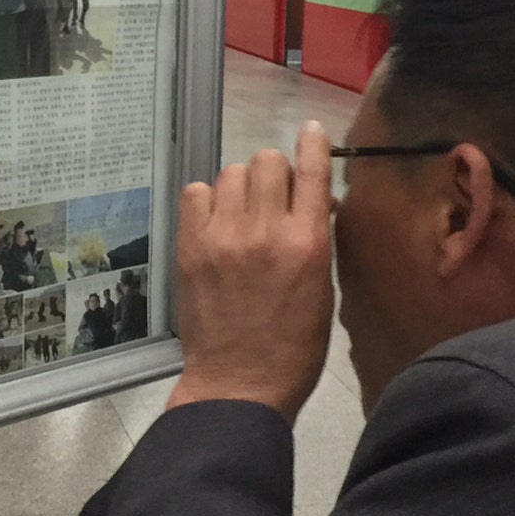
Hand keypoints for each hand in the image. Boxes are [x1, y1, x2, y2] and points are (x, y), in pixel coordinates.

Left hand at [168, 121, 334, 422]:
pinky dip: (207, 201)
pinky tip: (215, 223)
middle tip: (274, 200)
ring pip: (231, 172)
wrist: (239, 384)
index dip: (314, 143)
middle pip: (267, 161)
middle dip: (275, 174)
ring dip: (241, 187)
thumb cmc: (294, 347)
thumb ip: (317, 239)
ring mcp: (223, 237)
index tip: (312, 131)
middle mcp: (266, 231)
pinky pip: (196, 192)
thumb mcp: (323, 291)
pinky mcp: (191, 247)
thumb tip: (315, 203)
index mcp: (308, 243)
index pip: (312, 170)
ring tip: (242, 215)